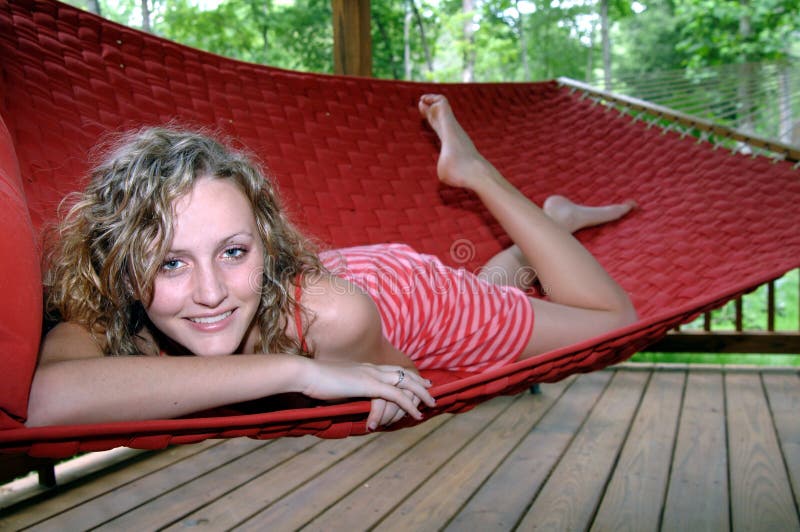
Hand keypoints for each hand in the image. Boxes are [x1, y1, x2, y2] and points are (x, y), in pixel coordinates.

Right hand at [301, 360, 434, 423]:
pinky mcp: (370, 386)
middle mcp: (371, 368)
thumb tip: (349, 398)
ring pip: (406, 383)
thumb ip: (347, 390)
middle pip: (403, 373)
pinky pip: (397, 396)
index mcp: (364, 366)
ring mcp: (372, 375)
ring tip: (431, 404)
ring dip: (421, 394)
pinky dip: (409, 406)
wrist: (306, 374)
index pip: (392, 369)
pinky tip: (416, 414)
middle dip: (419, 382)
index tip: (418, 379)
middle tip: (431, 390)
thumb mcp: (336, 386)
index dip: (407, 374)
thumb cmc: (315, 381)